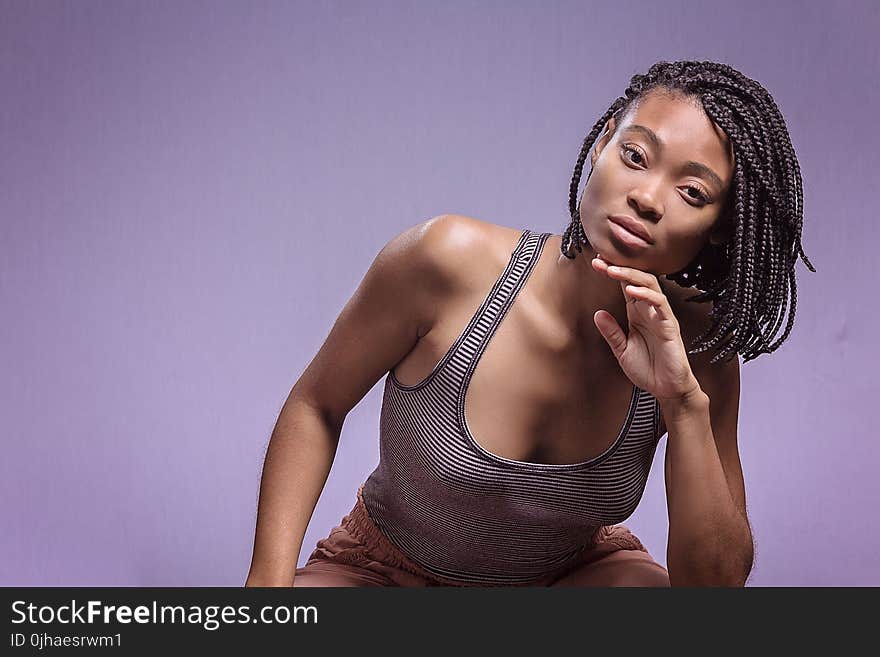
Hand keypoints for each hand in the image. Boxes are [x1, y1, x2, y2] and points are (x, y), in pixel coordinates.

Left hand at [591, 256, 701, 402]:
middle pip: (637, 279)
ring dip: (630, 276)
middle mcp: (649, 310)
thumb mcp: (622, 350)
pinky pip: (660, 305)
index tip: (596, 263)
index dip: (612, 272)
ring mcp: (661, 316)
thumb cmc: (648, 369)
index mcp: (637, 313)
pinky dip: (646, 296)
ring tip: (612, 271)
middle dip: (619, 268)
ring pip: (650, 286)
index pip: (624, 285)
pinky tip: (631, 292)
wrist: (666, 389)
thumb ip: (612, 333)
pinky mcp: (669, 326)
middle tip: (600, 261)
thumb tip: (598, 314)